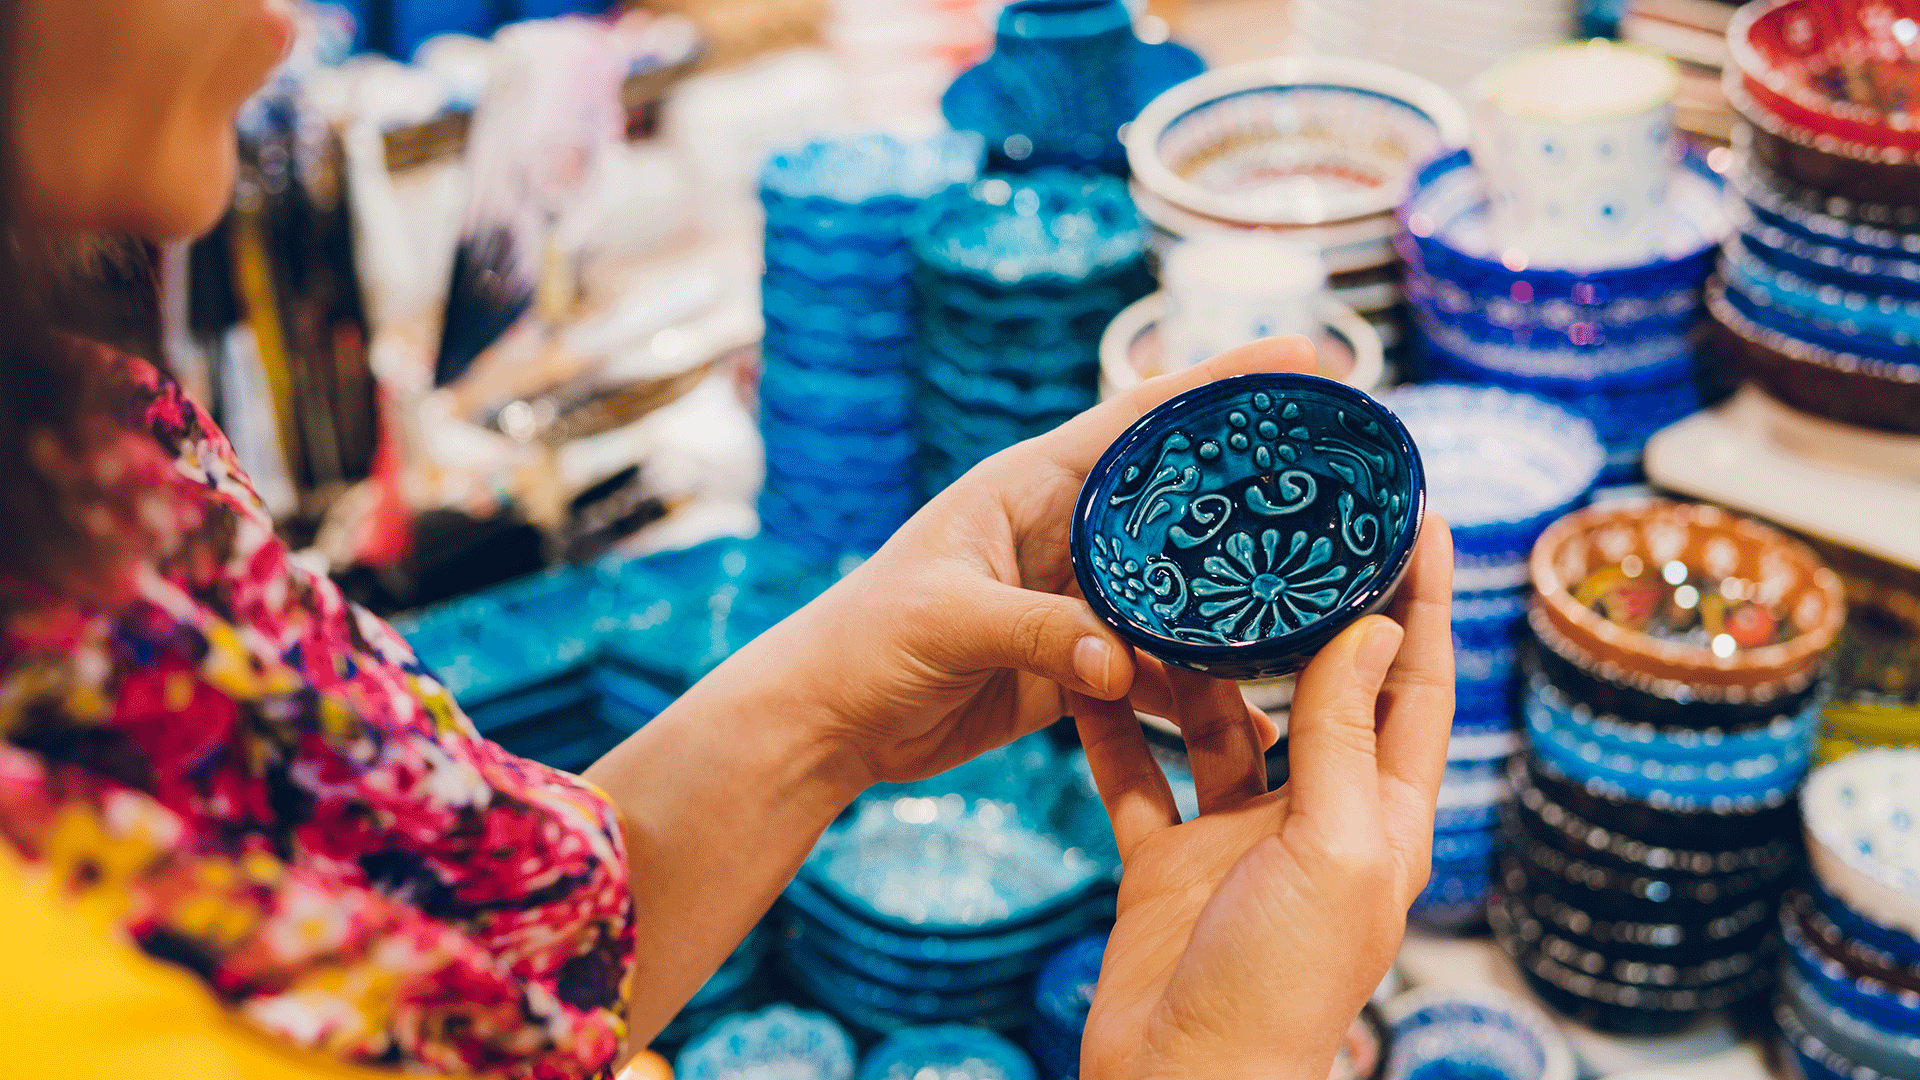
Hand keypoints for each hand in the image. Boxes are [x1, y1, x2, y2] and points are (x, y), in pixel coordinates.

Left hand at [753, 337, 1317, 786]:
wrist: (829, 723)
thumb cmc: (864, 642)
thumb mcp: (948, 620)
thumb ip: (1040, 633)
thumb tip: (1127, 664)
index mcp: (1032, 484)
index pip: (1143, 419)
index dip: (1224, 385)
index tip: (1308, 358)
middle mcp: (1066, 531)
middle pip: (1182, 498)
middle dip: (1257, 485)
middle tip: (1348, 475)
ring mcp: (1079, 599)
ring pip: (1180, 589)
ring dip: (1239, 597)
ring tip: (1328, 595)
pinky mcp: (1079, 665)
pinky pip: (1157, 666)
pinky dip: (1201, 683)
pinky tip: (1258, 699)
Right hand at [1071, 516, 1453, 1079]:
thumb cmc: (1281, 987)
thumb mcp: (1333, 847)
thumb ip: (1344, 737)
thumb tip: (1374, 626)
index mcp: (1381, 816)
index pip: (1414, 686)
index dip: (1425, 602)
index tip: (1421, 517)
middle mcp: (1313, 817)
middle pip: (1316, 691)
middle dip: (1301, 614)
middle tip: (1280, 529)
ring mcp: (1235, 838)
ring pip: (1214, 722)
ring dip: (1190, 664)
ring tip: (1164, 587)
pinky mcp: (1167, 862)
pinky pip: (1136, 775)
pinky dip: (1113, 726)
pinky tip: (1089, 672)